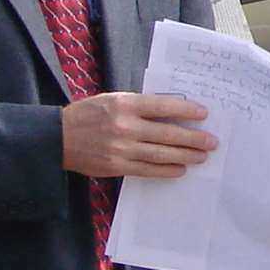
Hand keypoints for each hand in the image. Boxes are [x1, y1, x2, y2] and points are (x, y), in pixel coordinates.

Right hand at [61, 92, 214, 178]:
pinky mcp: (116, 166)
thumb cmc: (88, 115)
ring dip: (185, 155)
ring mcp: (121, 148)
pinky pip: (147, 170)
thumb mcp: (112, 100)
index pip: (163, 106)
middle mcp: (124, 126)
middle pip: (167, 133)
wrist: (58, 138)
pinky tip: (180, 169)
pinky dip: (166, 170)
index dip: (186, 110)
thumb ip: (139, 105)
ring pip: (161, 153)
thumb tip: (171, 111)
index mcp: (124, 104)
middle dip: (193, 138)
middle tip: (211, 141)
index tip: (204, 114)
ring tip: (202, 156)